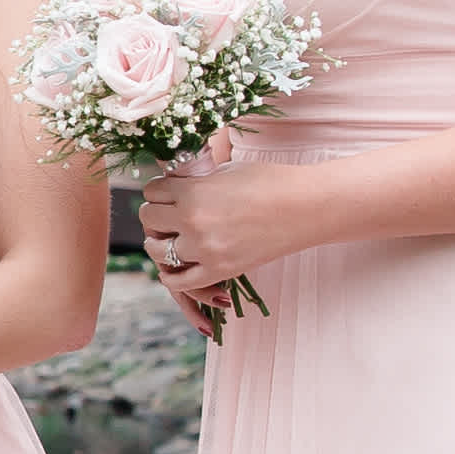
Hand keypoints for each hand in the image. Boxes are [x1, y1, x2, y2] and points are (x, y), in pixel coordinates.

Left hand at [133, 160, 299, 317]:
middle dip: (156, 214)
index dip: (158, 191)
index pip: (152, 192)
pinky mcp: (220, 270)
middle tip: (167, 214)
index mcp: (193, 191)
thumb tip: (174, 184)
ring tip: (168, 240)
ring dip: (159, 244)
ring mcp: (205, 248)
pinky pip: (178, 282)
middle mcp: (193, 220)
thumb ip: (196, 181)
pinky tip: (174, 267)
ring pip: (157, 251)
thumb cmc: (269, 181)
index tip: (166, 193)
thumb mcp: (225, 171)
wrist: (304, 207)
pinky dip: (171, 276)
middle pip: (149, 219)